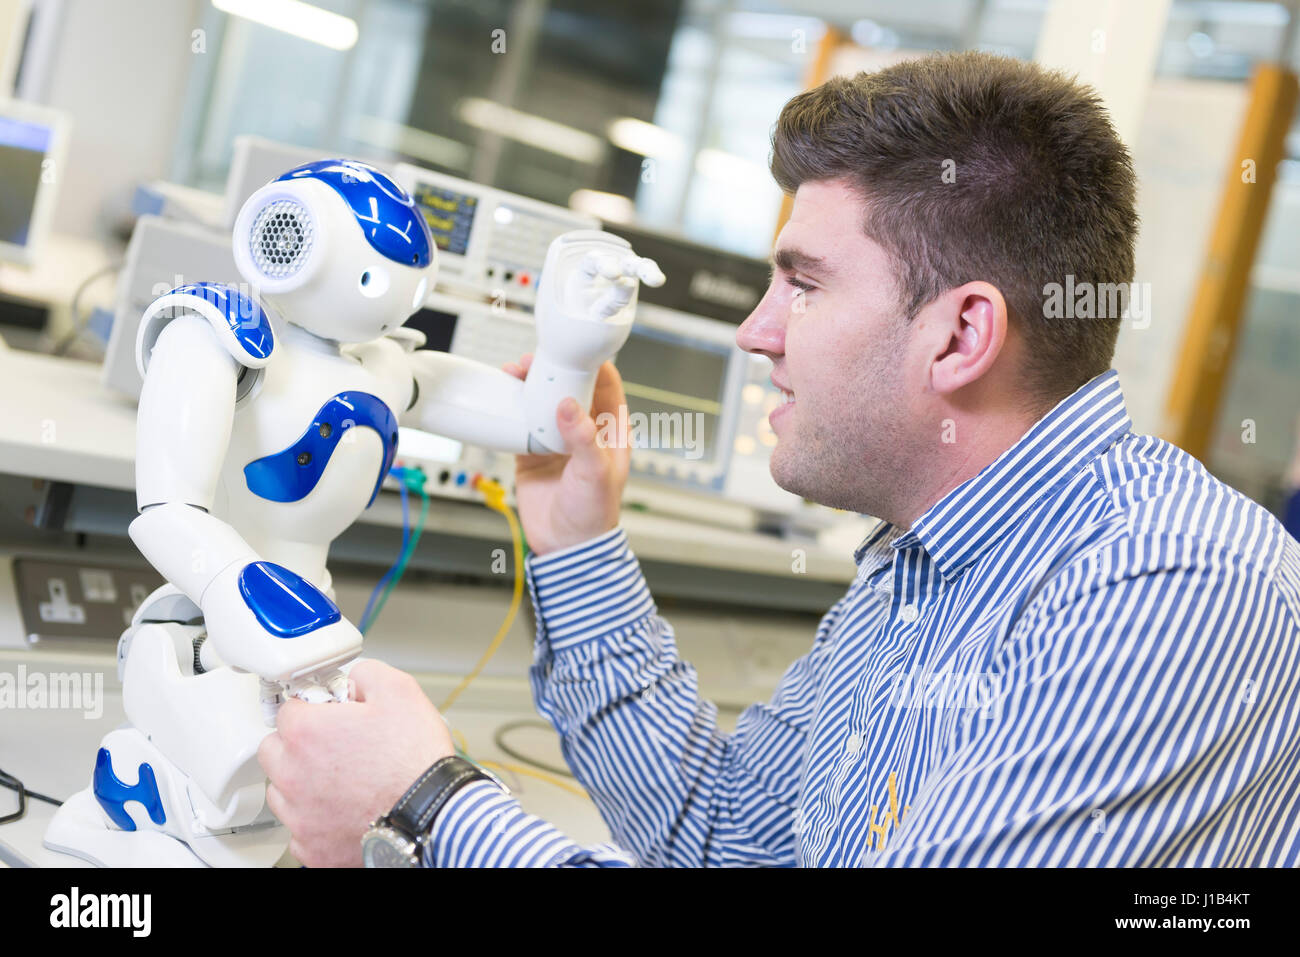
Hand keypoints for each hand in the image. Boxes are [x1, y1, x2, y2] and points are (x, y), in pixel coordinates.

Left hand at [258, 659, 454, 866]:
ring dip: (302, 784)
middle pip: (273, 751)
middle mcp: (293, 775)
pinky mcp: (312, 847)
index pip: (287, 709)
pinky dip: (317, 821)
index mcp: (306, 733)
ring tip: (341, 780)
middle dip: (297, 745)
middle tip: (332, 747)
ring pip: (281, 792)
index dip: (314, 709)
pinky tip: (344, 810)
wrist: (432, 813)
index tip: (329, 716)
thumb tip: (355, 679)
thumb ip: (366, 673)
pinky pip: (299, 830)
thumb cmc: (416, 760)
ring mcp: (300, 816)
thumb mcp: (400, 690)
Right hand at [502, 354, 629, 555]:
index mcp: (611, 430)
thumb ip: (584, 439)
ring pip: (543, 399)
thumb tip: (569, 406)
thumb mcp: (595, 474)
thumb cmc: (594, 515)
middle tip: (532, 361)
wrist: (565, 548)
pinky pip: (521, 420)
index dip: (592, 362)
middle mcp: (585, 430)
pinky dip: (511, 407)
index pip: (606, 384)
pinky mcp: (532, 450)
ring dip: (529, 384)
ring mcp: (557, 438)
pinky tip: (502, 396)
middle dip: (552, 368)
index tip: (573, 348)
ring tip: (513, 373)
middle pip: (569, 385)